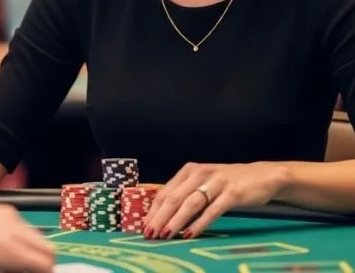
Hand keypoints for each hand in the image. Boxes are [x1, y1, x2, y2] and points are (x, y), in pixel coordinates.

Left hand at [0, 198, 53, 272]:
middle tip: (23, 271)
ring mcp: (8, 216)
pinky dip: (17, 235)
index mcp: (13, 251)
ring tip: (8, 259)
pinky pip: (18, 223)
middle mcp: (15, 231)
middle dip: (40, 263)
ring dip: (29, 248)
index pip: (46, 264)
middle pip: (47, 249)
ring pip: (33, 234)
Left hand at [143, 162, 289, 239]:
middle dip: (159, 217)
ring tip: (165, 235)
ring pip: (190, 204)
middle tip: (150, 234)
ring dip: (175, 221)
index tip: (144, 226)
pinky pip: (212, 210)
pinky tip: (189, 234)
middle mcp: (200, 173)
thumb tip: (163, 214)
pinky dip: (199, 224)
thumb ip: (186, 193)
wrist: (262, 176)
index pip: (165, 191)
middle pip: (174, 198)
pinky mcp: (232, 193)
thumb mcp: (203, 183)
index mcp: (188, 171)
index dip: (153, 210)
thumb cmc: (228, 183)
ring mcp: (216, 182)